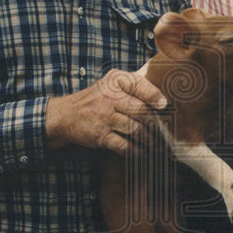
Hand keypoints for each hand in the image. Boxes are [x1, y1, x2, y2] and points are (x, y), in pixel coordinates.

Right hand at [45, 70, 166, 154]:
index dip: (154, 96)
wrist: (67, 115)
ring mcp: (105, 117)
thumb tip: (165, 99)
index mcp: (116, 80)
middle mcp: (110, 97)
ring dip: (149, 139)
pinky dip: (135, 151)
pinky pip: (124, 145)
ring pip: (135, 129)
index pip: (138, 84)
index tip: (164, 105)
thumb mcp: (113, 84)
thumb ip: (136, 86)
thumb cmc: (99, 99)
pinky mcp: (101, 135)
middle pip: (141, 110)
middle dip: (155, 123)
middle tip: (164, 130)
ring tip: (155, 143)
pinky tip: (141, 151)